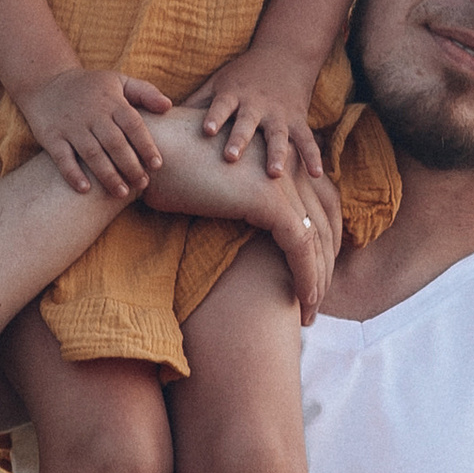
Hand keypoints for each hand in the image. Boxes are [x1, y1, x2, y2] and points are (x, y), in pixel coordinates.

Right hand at [17, 65, 175, 202]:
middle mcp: (92, 114)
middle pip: (115, 143)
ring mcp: (71, 126)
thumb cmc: (91, 87)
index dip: (146, 145)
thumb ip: (145, 92)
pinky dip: (73, 174)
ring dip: (108, 175)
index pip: (133, 125)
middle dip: (130, 165)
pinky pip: (62, 157)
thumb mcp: (118, 81)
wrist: (45, 82)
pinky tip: (85, 189)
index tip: (157, 165)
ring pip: (92, 153)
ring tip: (122, 193)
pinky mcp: (51, 136)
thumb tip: (168, 106)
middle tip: (143, 183)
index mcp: (112, 102)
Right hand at [137, 102, 343, 318]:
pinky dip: (306, 277)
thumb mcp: (217, 188)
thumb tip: (246, 230)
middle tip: (316, 303)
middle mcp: (288, 166)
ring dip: (318, 279)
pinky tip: (303, 302)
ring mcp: (281, 181)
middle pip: (326, 223)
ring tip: (309, 312)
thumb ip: (240, 202)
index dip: (325, 243)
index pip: (322, 206)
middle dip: (326, 266)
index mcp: (280, 160)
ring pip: (317, 239)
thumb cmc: (171, 175)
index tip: (318, 276)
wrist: (147, 160)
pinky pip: (300, 246)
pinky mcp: (270, 199)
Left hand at [191, 57, 327, 190]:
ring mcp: (278, 113)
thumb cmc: (242, 75)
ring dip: (278, 154)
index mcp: (233, 94)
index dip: (214, 117)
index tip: (206, 131)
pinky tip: (318, 175)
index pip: (221, 105)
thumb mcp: (217, 83)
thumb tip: (160, 121)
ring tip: (275, 174)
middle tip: (231, 157)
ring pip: (278, 135)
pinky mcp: (297, 120)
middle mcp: (256, 104)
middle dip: (240, 139)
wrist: (283, 55)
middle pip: (247, 122)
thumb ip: (196, 103)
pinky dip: (313, 156)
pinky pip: (306, 140)